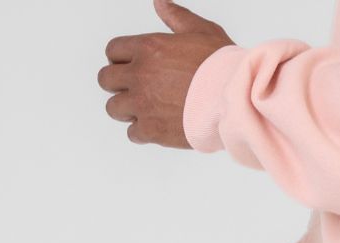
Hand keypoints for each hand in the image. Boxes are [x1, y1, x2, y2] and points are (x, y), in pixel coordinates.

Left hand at [100, 0, 233, 146]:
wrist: (233, 100)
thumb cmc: (221, 67)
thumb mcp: (200, 30)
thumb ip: (176, 17)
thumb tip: (161, 3)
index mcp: (148, 48)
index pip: (113, 51)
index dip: (119, 59)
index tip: (128, 67)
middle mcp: (140, 75)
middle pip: (106, 79)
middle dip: (117, 84)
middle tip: (133, 89)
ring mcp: (143, 104)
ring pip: (114, 108)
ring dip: (126, 109)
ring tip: (143, 110)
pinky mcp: (152, 130)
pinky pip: (132, 133)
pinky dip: (141, 132)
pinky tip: (154, 127)